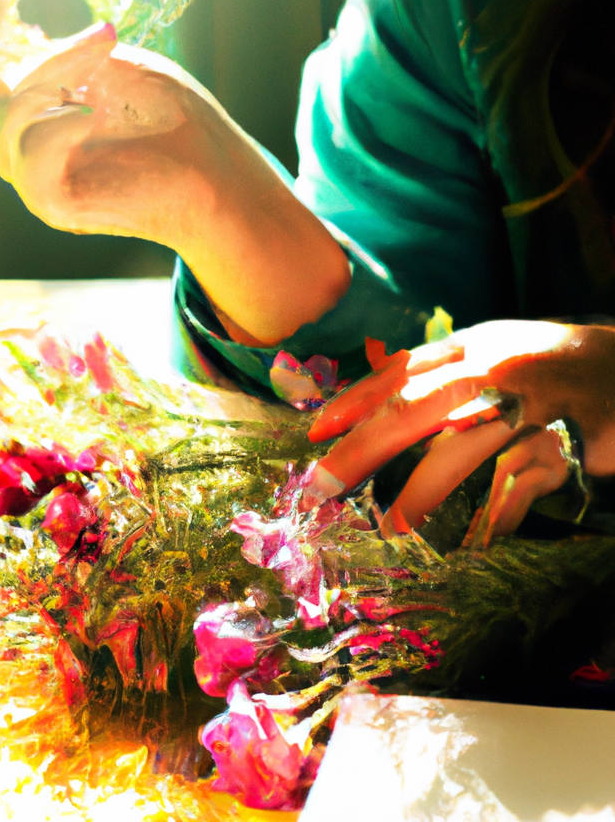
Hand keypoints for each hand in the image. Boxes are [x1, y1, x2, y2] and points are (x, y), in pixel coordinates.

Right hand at [0, 0, 350, 344]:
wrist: (217, 173)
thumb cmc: (172, 120)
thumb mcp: (111, 66)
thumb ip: (57, 55)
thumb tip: (15, 38)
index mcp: (31, 113)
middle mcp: (22, 148)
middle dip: (39, 56)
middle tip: (103, 41)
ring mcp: (33, 179)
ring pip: (4, 118)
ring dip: (53, 80)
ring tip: (105, 78)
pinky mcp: (51, 203)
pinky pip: (29, 155)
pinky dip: (58, 127)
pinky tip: (92, 118)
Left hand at [306, 321, 614, 537]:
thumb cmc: (543, 364)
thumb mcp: (486, 352)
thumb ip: (435, 372)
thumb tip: (372, 396)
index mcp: (466, 347)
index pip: (397, 373)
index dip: (353, 403)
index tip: (314, 433)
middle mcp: (491, 367)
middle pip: (414, 409)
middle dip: (364, 448)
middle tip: (324, 483)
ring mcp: (529, 401)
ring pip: (463, 448)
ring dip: (423, 490)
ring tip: (393, 524)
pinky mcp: (569, 436)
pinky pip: (525, 480)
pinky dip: (500, 512)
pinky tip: (479, 537)